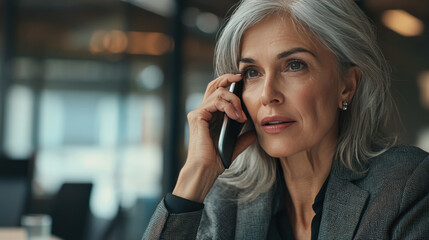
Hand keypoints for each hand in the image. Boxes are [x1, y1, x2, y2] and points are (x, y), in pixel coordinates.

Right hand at [172, 74, 255, 202]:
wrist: (206, 170)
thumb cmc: (216, 160)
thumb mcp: (235, 145)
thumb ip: (243, 137)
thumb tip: (255, 132)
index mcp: (211, 116)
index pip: (218, 92)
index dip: (230, 84)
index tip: (244, 83)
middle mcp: (203, 111)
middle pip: (214, 85)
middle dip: (228, 78)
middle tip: (241, 79)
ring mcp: (198, 113)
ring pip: (217, 92)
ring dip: (234, 100)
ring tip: (242, 115)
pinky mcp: (197, 116)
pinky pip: (214, 102)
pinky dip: (228, 106)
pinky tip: (236, 116)